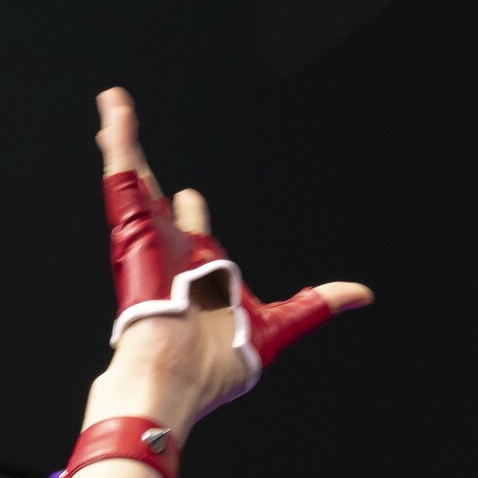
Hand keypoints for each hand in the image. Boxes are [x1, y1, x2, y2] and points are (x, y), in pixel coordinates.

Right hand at [89, 88, 372, 434]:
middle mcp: (173, 254)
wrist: (179, 373)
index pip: (196, 237)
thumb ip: (318, 303)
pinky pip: (123, 174)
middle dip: (151, 183)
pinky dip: (118, 138)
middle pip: (160, 206)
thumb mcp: (281, 325)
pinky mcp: (132, 229)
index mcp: (201, 275)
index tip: (190, 200)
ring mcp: (151, 240)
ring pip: (135, 180)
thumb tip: (363, 295)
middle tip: (138, 154)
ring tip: (114, 104)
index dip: (193, 216)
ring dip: (123, 140)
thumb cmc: (219, 361)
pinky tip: (114, 104)